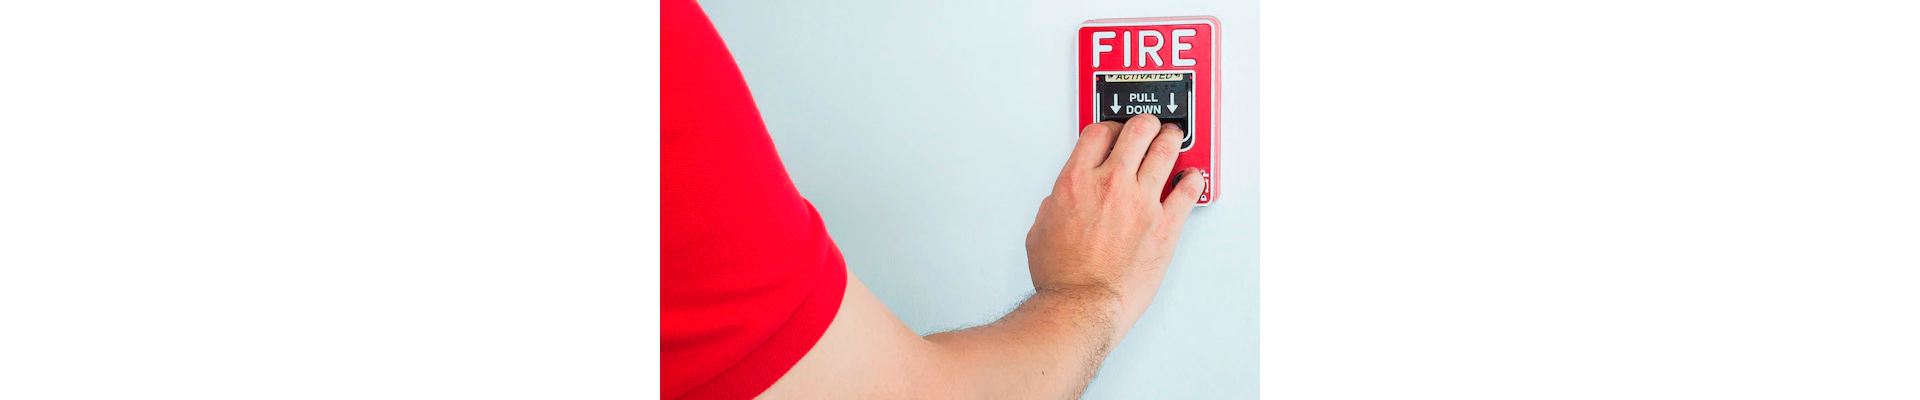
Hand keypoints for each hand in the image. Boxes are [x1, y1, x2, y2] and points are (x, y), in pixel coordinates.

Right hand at [1025, 113, 1205, 317]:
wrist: (1083, 305)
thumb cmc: (1062, 277)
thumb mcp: (1040, 231)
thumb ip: (1054, 205)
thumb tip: (1062, 200)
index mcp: (1076, 182)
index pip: (1098, 133)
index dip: (1108, 127)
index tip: (1113, 132)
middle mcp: (1111, 184)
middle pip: (1136, 131)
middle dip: (1143, 125)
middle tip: (1148, 128)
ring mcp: (1142, 202)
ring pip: (1165, 150)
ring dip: (1170, 139)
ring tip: (1172, 138)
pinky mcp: (1165, 225)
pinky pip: (1188, 190)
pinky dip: (1193, 179)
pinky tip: (1192, 177)